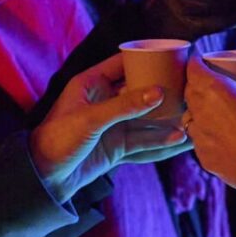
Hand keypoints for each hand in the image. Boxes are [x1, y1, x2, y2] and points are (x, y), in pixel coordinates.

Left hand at [30, 54, 195, 199]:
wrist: (43, 179)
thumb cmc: (56, 140)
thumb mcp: (90, 119)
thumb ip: (125, 106)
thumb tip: (158, 92)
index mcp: (92, 84)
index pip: (123, 63)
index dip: (146, 59)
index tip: (172, 57)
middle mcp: (104, 101)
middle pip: (140, 92)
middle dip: (164, 93)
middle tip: (189, 91)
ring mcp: (112, 125)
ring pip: (145, 120)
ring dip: (167, 121)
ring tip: (191, 120)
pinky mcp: (116, 147)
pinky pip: (143, 143)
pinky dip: (160, 143)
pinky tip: (179, 141)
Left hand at [184, 52, 235, 188]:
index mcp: (216, 90)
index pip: (193, 68)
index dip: (196, 61)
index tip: (202, 60)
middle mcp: (201, 112)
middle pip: (189, 92)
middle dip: (196, 84)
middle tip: (210, 82)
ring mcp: (200, 137)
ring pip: (190, 118)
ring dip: (197, 110)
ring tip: (213, 109)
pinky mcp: (204, 157)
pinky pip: (198, 140)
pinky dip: (205, 134)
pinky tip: (219, 134)